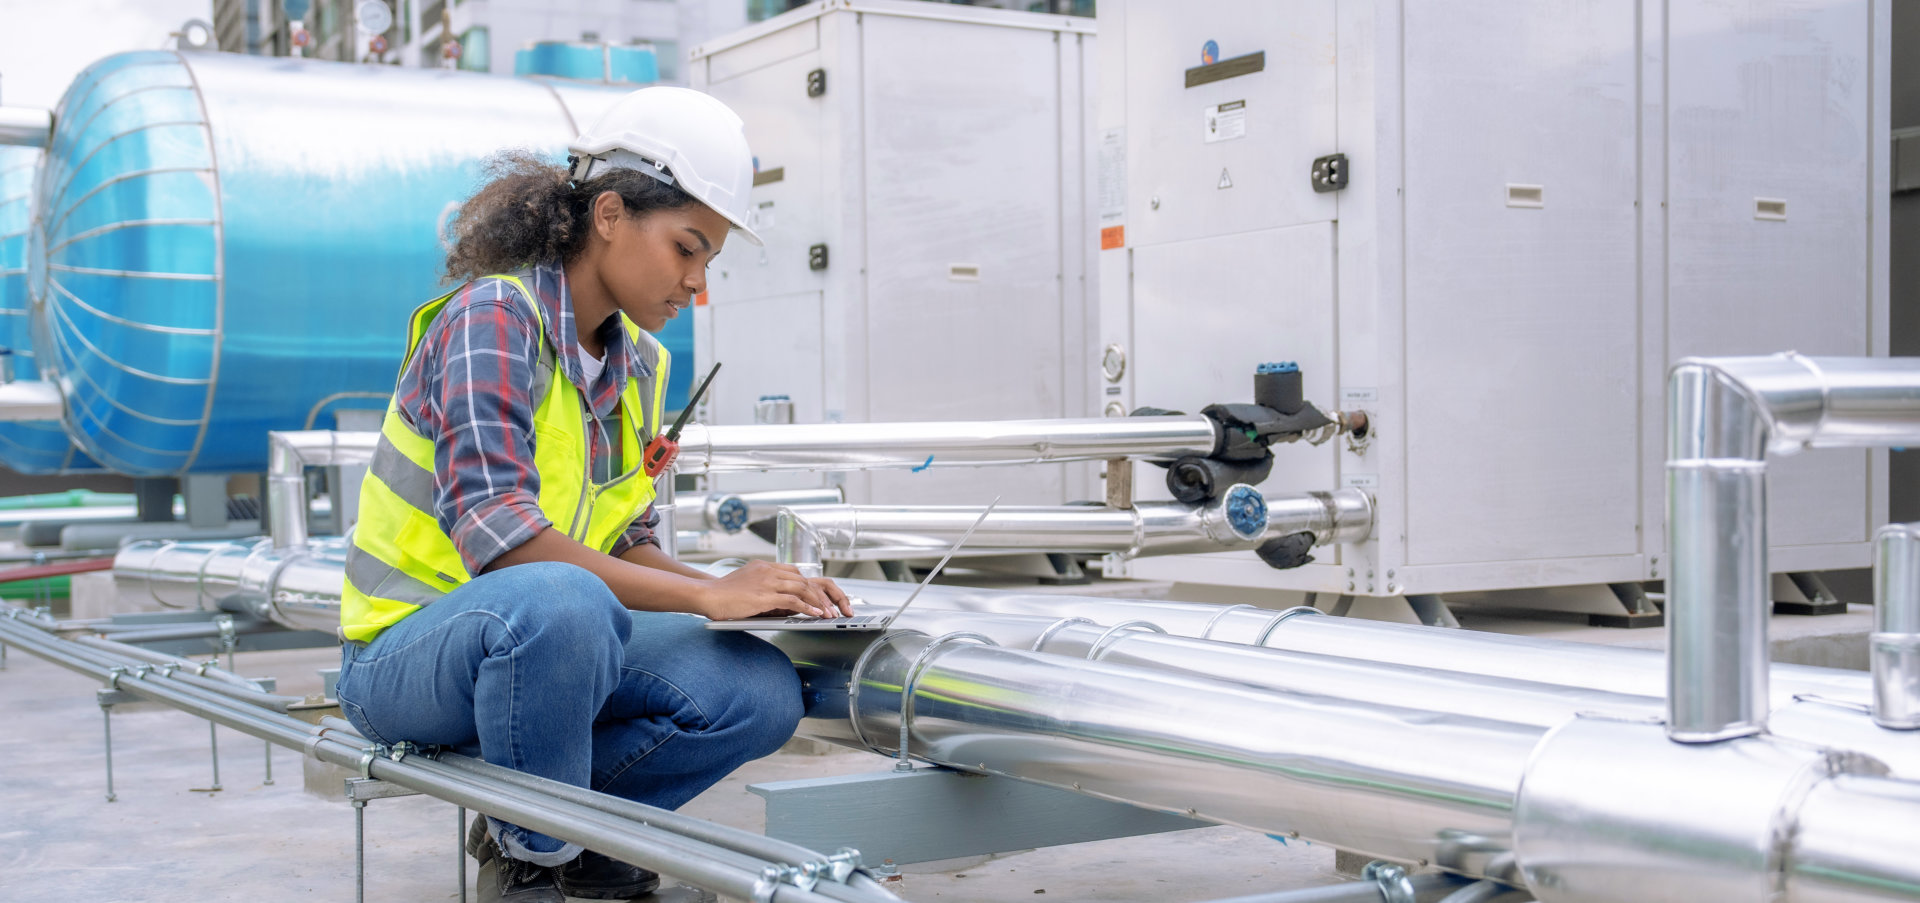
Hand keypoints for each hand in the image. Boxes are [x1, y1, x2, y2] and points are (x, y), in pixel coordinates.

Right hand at [697, 560, 853, 620]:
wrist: (706, 594)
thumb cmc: (723, 594)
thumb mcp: (746, 585)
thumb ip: (765, 588)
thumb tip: (783, 602)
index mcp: (765, 566)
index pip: (795, 572)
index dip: (810, 586)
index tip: (820, 597)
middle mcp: (769, 570)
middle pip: (804, 579)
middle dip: (822, 595)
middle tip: (831, 607)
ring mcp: (768, 581)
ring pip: (803, 588)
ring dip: (819, 603)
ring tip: (828, 614)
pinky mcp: (765, 595)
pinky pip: (793, 600)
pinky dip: (808, 608)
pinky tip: (815, 615)